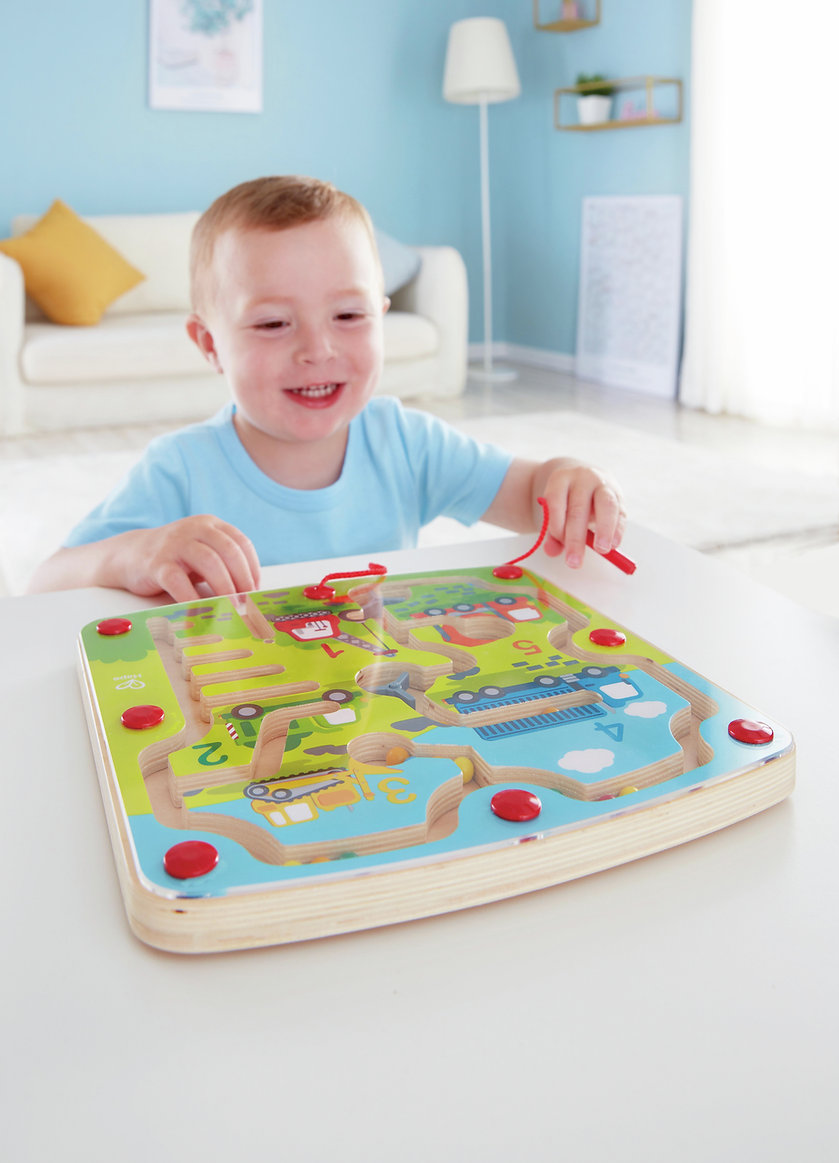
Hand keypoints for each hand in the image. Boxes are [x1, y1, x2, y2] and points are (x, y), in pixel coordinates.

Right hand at [110, 515, 260, 600]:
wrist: (131, 554)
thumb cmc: (176, 559)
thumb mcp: (203, 554)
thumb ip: (224, 566)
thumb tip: (250, 596)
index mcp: (210, 524)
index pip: (241, 543)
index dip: (253, 569)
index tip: (256, 591)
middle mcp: (194, 529)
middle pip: (229, 551)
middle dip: (242, 579)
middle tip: (247, 602)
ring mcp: (174, 544)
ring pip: (209, 562)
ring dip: (225, 587)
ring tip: (231, 607)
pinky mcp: (157, 563)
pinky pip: (179, 581)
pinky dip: (193, 598)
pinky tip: (201, 611)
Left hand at [539, 460, 625, 568]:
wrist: (584, 477)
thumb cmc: (567, 499)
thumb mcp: (556, 511)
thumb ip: (552, 533)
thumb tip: (551, 551)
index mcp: (561, 479)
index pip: (556, 501)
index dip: (556, 524)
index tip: (559, 543)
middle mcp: (582, 478)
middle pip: (578, 507)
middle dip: (576, 537)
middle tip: (574, 562)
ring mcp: (603, 484)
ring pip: (605, 505)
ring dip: (604, 530)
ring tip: (602, 550)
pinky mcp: (618, 495)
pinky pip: (620, 512)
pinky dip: (618, 530)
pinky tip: (614, 544)